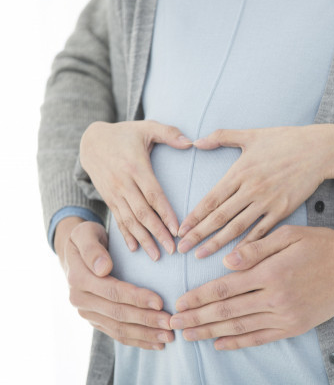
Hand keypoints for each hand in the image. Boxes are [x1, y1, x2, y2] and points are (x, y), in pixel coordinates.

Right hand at [56, 217, 173, 349]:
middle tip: (171, 323)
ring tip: (169, 337)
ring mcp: (87, 313)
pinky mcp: (95, 320)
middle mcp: (80, 300)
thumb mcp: (85, 234)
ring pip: (119, 328)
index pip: (113, 291)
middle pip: (118, 313)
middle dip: (147, 320)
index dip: (137, 298)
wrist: (74, 251)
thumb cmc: (86, 238)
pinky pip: (117, 333)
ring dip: (145, 335)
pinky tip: (156, 344)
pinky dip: (137, 340)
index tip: (161, 302)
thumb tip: (103, 269)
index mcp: (79, 279)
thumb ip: (93, 250)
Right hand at [79, 120, 191, 259]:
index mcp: (136, 167)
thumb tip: (191, 142)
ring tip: (156, 256)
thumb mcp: (147, 127)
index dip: (165, 213)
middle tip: (172, 250)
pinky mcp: (109, 198)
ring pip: (130, 220)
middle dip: (157, 233)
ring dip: (143, 239)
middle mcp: (124, 183)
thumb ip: (169, 133)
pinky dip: (126, 235)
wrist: (90, 140)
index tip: (177, 229)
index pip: (153, 194)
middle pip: (142, 212)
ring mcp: (114, 193)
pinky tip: (134, 249)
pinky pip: (118, 219)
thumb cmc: (125, 134)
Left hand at [170, 223, 333, 349]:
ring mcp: (286, 315)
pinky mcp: (296, 326)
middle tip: (174, 323)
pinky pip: (262, 338)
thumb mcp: (289, 235)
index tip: (180, 302)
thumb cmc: (322, 245)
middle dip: (197, 318)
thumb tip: (227, 262)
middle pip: (226, 310)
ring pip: (240, 327)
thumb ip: (256, 248)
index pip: (225, 287)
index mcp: (270, 272)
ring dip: (211, 333)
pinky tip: (220, 344)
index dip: (199, 296)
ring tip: (189, 336)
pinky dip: (239, 343)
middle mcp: (275, 298)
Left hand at [177, 124, 333, 257]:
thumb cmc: (284, 140)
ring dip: (217, 243)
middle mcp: (251, 189)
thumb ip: (221, 137)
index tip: (180, 230)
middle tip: (181, 249)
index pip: (211, 199)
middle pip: (219, 217)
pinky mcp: (283, 211)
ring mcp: (267, 202)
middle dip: (198, 235)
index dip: (194, 216)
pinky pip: (261, 232)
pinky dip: (247, 245)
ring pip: (237, 227)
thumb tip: (195, 141)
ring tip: (200, 256)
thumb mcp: (251, 134)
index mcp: (240, 172)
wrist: (318, 150)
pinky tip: (235, 256)